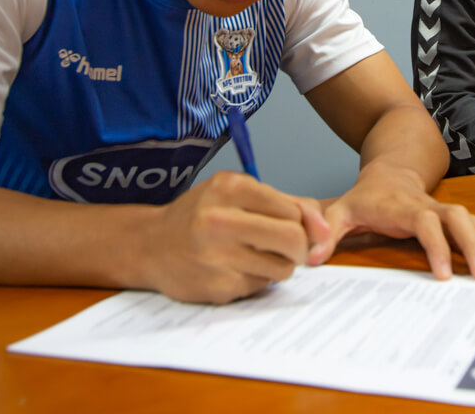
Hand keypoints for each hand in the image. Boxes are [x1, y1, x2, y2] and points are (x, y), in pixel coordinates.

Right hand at [138, 171, 330, 303]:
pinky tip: (234, 269)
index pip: (292, 210)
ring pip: (283, 268)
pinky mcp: (217, 287)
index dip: (304, 223)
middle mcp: (220, 220)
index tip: (298, 228)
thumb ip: (284, 203)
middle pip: (293, 239)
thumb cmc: (200, 215)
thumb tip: (323, 227)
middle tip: (289, 248)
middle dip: (300, 247)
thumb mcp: (236, 192)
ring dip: (278, 265)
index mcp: (229, 188)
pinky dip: (256, 279)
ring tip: (255, 255)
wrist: (150, 245)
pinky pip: (260, 286)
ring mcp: (217, 256)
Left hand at [308, 165, 474, 280]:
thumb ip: (327, 232)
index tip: (444, 275)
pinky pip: (473, 227)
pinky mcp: (450, 216)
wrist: (389, 171)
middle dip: (474, 245)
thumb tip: (312, 258)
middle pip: (458, 218)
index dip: (436, 246)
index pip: (425, 223)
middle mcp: (428, 205)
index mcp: (403, 206)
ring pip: (470, 221)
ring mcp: (442, 208)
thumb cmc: (365, 197)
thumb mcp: (340, 211)